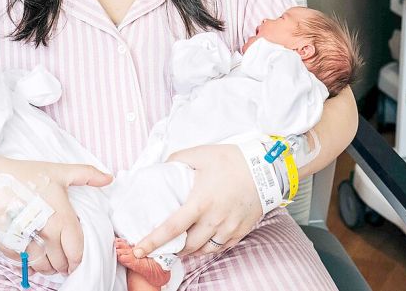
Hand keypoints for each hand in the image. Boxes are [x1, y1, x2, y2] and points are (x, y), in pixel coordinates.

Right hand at [0, 159, 111, 275]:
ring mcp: (27, 242)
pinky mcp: (10, 247)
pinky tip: (36, 258)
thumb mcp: (59, 171)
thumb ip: (86, 174)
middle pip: (62, 262)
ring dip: (51, 267)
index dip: (79, 258)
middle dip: (66, 264)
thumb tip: (109, 178)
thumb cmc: (26, 175)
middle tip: (66, 260)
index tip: (78, 258)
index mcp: (61, 218)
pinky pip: (26, 265)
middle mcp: (46, 234)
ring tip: (53, 262)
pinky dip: (33, 265)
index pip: (77, 250)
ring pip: (45, 267)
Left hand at [132, 144, 261, 257]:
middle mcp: (214, 220)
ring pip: (203, 250)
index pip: (171, 228)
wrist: (266, 168)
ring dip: (190, 251)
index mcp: (200, 202)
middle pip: (187, 246)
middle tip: (162, 247)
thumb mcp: (200, 154)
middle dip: (172, 249)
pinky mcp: (240, 231)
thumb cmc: (233, 161)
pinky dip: (208, 248)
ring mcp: (228, 228)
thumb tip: (162, 166)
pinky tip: (203, 242)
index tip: (139, 250)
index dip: (153, 241)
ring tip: (181, 245)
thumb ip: (177, 160)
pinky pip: (220, 248)